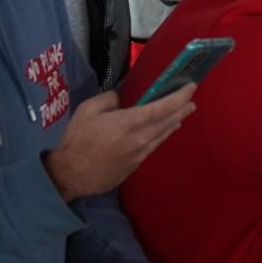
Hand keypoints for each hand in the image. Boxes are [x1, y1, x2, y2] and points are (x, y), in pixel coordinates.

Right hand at [43, 85, 196, 201]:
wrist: (70, 175)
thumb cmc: (77, 140)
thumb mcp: (88, 110)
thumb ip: (109, 99)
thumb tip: (122, 100)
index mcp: (130, 122)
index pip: (164, 107)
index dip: (180, 96)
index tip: (191, 87)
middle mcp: (141, 138)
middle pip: (170, 121)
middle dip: (183, 108)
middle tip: (191, 100)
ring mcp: (140, 153)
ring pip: (164, 135)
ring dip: (175, 122)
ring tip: (182, 114)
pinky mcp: (136, 165)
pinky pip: (154, 146)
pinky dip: (162, 135)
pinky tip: (163, 132)